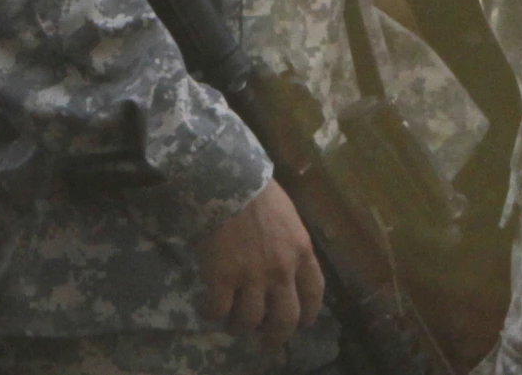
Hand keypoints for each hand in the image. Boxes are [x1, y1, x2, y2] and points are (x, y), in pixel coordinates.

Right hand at [195, 180, 323, 347]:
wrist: (226, 178)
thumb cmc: (256, 188)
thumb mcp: (286, 214)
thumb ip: (289, 241)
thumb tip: (283, 258)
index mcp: (301, 251)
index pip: (314, 293)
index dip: (308, 314)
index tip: (301, 322)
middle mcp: (281, 270)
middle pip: (285, 319)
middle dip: (276, 336)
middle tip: (266, 342)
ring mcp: (251, 276)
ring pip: (250, 320)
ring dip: (241, 326)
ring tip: (232, 324)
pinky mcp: (222, 277)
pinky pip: (218, 310)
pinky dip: (212, 313)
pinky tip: (207, 308)